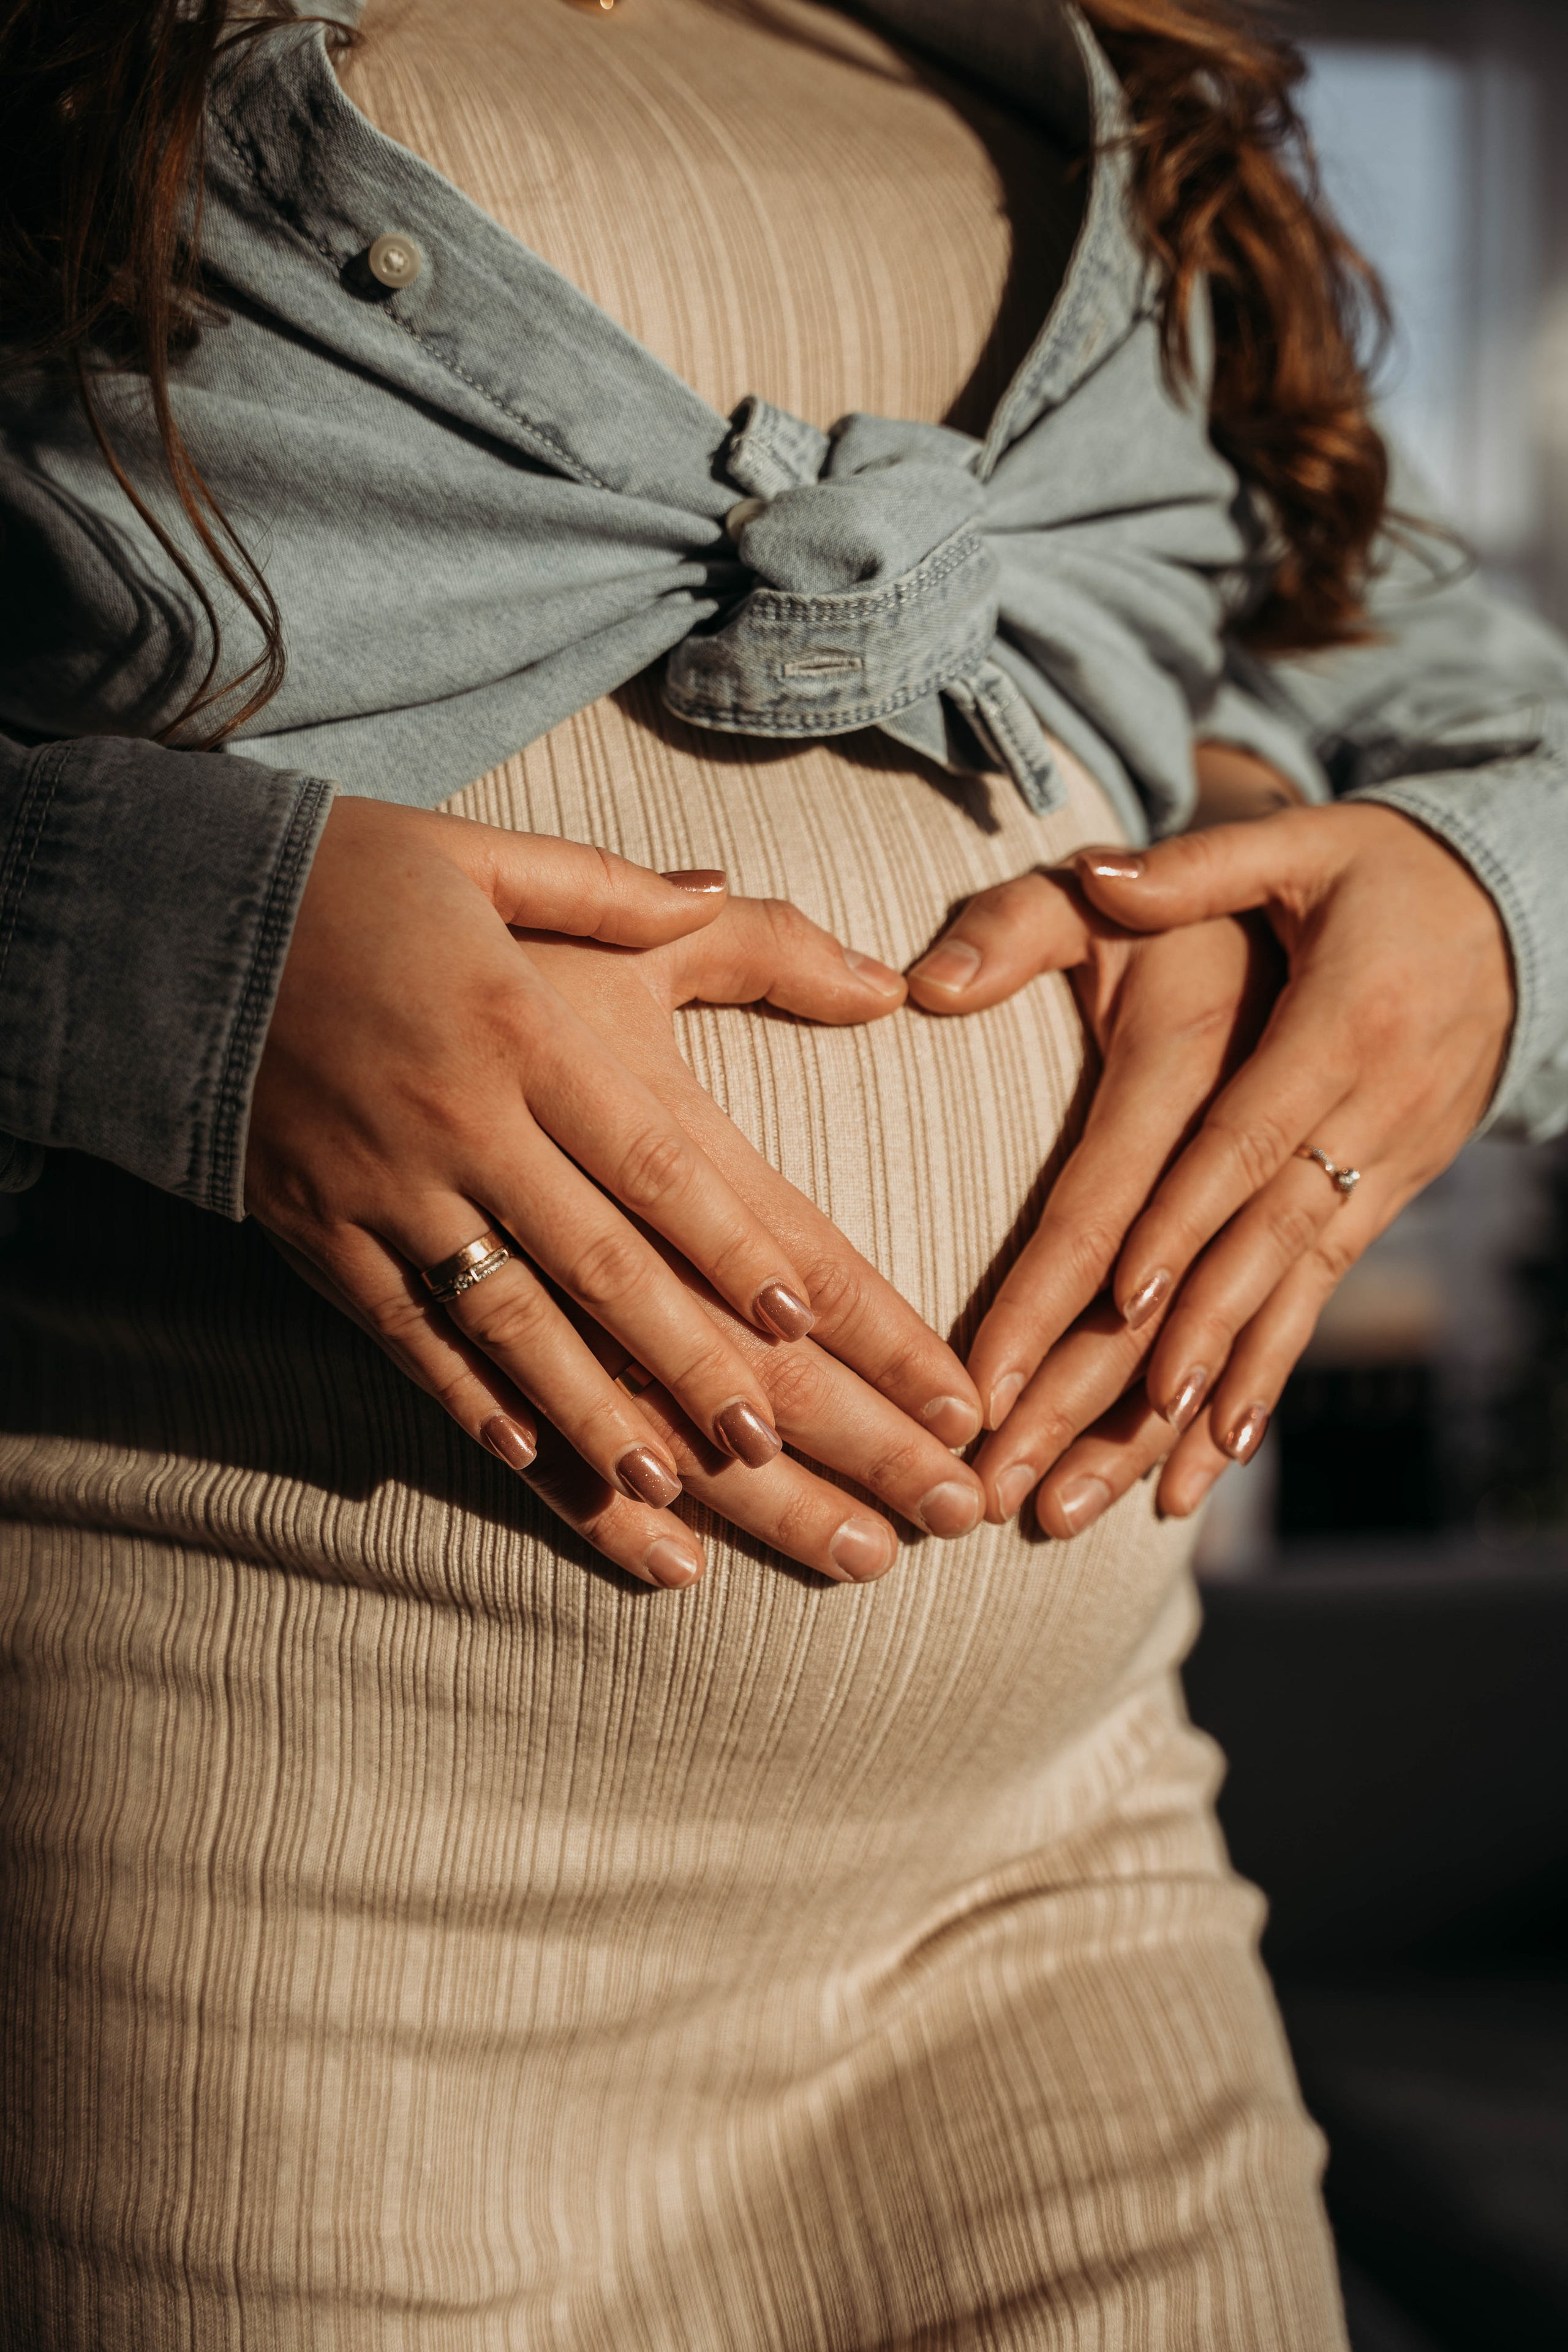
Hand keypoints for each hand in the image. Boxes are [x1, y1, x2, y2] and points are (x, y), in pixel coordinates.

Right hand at [248, 800, 918, 1585]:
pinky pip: (399, 1332)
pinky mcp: (314, 1231)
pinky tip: (525, 1458)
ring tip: (664, 1484)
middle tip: (763, 1443)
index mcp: (517, 1029)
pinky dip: (463, 1398)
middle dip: (685, 1362)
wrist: (164, 913)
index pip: (649, 1162)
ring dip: (590, 1411)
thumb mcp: (484, 854)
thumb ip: (614, 889)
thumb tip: (724, 892)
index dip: (728, 1247)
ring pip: (506, 1323)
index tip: (798, 1320)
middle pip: (597, 1264)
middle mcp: (458, 1122)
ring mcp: (381, 1189)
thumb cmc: (342, 877)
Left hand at [910, 799, 1512, 1534]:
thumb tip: (1088, 872)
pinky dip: (1264, 1377)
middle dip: (1157, 1360)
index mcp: (1330, 1024)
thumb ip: (1184, 866)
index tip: (1112, 1310)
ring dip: (1200, 1400)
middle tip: (1057, 1459)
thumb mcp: (1292, 846)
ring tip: (1118, 1498)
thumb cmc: (1375, 868)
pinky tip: (1212, 1460)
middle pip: (1247, 1253)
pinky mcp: (1385, 1195)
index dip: (1175, 1226)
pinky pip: (1317, 1299)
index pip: (1234, 1143)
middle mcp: (1366, 1114)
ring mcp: (1385, 1166)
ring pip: (1282, 1300)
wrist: (1515, 906)